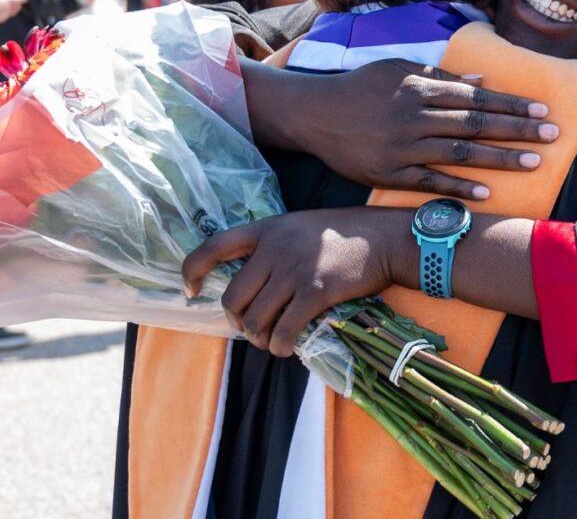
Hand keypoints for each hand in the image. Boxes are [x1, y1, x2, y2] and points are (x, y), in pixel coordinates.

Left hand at [182, 208, 405, 357]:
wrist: (385, 239)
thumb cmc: (345, 234)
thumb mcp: (300, 227)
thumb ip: (274, 246)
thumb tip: (252, 283)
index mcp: (267, 229)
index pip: (213, 247)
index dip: (193, 270)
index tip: (191, 289)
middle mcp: (274, 249)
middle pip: (232, 298)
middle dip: (237, 321)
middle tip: (251, 328)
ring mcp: (294, 270)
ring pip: (256, 319)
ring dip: (258, 338)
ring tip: (269, 342)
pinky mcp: (315, 292)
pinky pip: (284, 330)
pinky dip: (280, 346)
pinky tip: (285, 348)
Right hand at [296, 58, 560, 199]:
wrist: (315, 114)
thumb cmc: (362, 88)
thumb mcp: (399, 69)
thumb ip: (440, 76)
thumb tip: (481, 80)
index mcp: (420, 87)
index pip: (476, 97)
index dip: (511, 104)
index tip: (542, 110)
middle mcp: (415, 116)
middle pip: (475, 123)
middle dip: (517, 129)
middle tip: (552, 134)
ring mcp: (403, 146)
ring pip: (460, 153)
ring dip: (499, 158)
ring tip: (533, 162)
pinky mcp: (390, 173)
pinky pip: (430, 182)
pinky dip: (459, 187)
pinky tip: (487, 193)